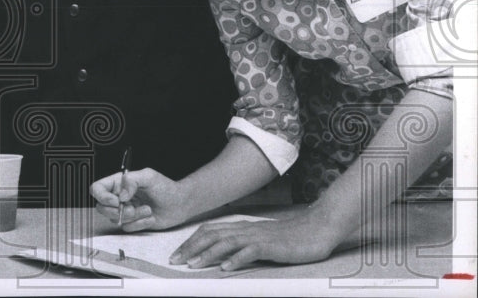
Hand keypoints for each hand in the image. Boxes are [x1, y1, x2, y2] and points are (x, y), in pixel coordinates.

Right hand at [91, 168, 193, 231]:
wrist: (180, 204)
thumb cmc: (165, 187)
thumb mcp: (148, 177)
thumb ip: (131, 181)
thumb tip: (120, 195)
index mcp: (119, 183)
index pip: (97, 188)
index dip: (102, 196)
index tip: (116, 201)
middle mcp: (119, 197)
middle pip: (101, 207)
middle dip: (117, 211)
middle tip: (132, 209)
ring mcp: (125, 210)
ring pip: (115, 219)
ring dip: (132, 217)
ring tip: (148, 209)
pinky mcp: (133, 222)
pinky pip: (127, 228)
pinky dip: (140, 224)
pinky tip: (151, 217)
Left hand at [168, 209, 344, 270]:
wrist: (317, 228)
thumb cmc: (290, 236)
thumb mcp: (260, 239)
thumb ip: (242, 243)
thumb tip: (222, 255)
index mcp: (242, 226)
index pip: (209, 231)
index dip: (191, 241)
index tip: (177, 253)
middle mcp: (246, 229)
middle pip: (212, 235)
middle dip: (191, 247)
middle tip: (176, 260)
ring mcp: (258, 236)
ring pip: (227, 242)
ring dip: (208, 254)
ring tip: (194, 264)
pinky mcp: (272, 246)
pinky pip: (250, 251)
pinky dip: (236, 259)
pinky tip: (226, 267)